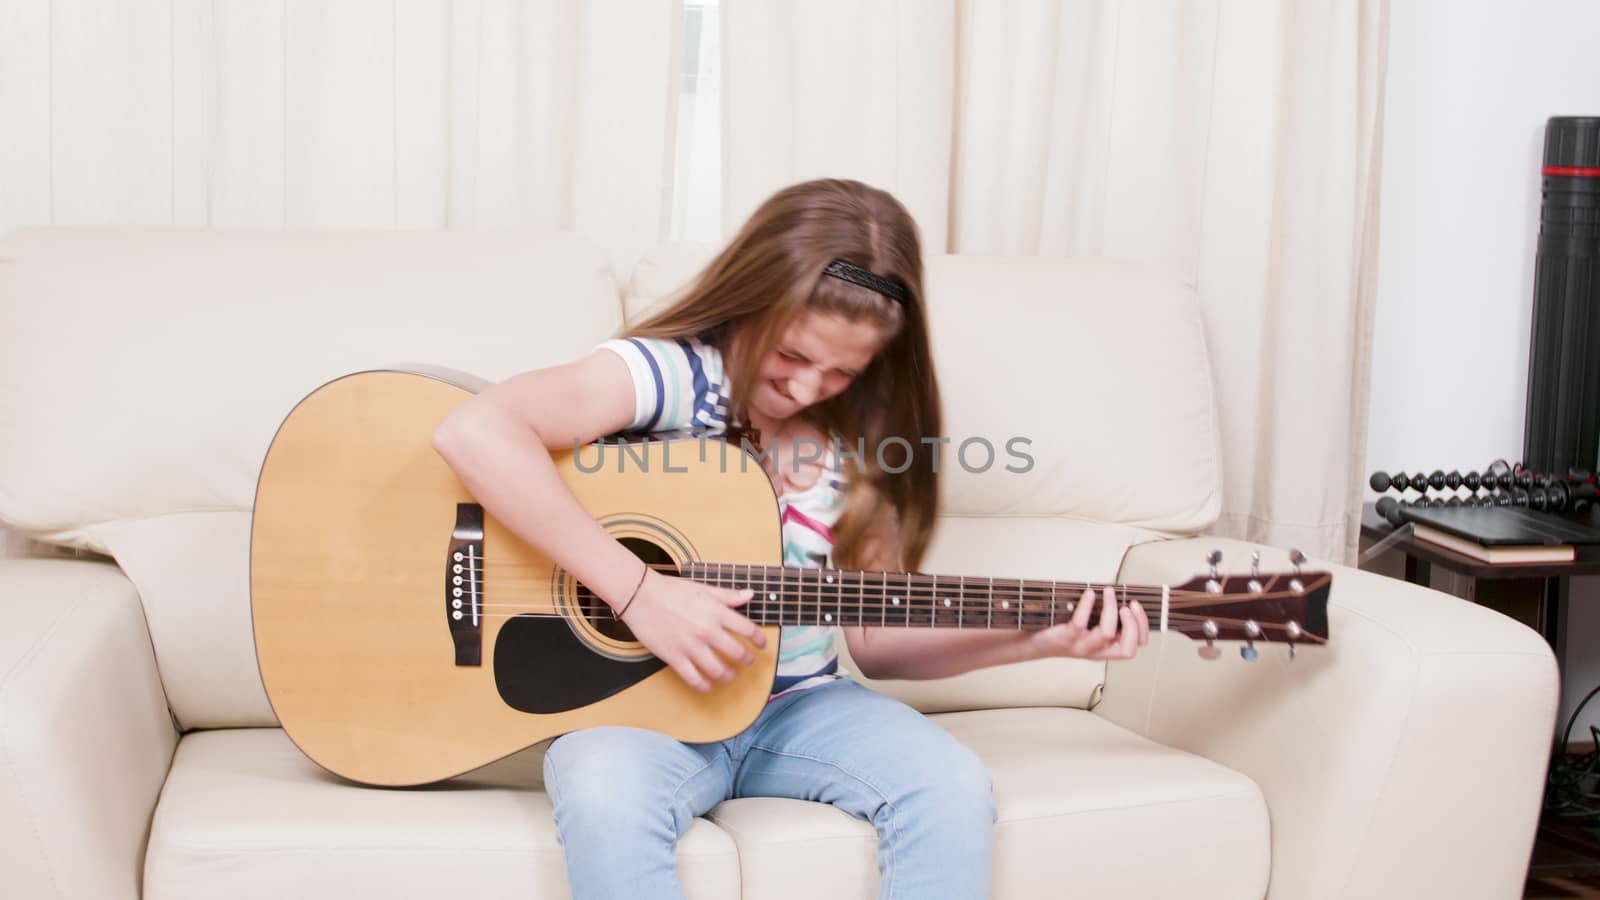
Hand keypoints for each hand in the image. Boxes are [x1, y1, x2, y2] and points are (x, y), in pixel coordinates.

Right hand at [618, 567, 767, 691]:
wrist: (640, 595)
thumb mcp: (704, 588)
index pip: (748, 630)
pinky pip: (694, 679)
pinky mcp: (675, 657)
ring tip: (731, 675)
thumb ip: (728, 595)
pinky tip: (708, 686)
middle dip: (747, 660)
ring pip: (718, 670)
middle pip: (737, 653)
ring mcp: (691, 646)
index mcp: (717, 612)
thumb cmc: (671, 590)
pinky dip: (705, 686)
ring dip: (729, 676)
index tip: (761, 645)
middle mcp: (707, 631)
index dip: (758, 640)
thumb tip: (750, 595)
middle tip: (748, 662)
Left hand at [1028, 585, 1148, 660]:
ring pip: (1107, 634)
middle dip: (1134, 625)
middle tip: (1128, 605)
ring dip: (1112, 609)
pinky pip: (1080, 623)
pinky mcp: (1067, 638)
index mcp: (1106, 650)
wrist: (1036, 643)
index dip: (1142, 629)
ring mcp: (1082, 647)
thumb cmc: (1065, 631)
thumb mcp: (1089, 629)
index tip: (1136, 607)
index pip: (1134, 648)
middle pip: (1127, 648)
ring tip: (1109, 592)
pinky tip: (1089, 593)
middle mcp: (1097, 652)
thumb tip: (1118, 594)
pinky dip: (1087, 605)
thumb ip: (1105, 619)